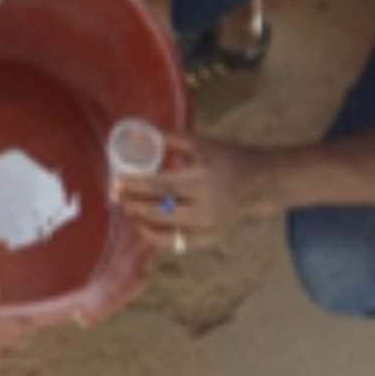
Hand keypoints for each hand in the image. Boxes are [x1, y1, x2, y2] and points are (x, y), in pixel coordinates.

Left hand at [112, 134, 271, 251]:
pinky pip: (177, 242)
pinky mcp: (210, 238)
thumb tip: (139, 133)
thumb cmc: (226, 158)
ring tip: (128, 208)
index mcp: (203, 177)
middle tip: (116, 196)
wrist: (258, 182)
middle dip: (134, 203)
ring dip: (142, 220)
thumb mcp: (201, 143)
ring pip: (166, 229)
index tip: (116, 182)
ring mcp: (209, 225)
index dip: (136, 184)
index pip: (161, 184)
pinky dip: (157, 235)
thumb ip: (170, 138)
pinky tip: (144, 224)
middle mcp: (206, 205)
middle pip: (160, 208)